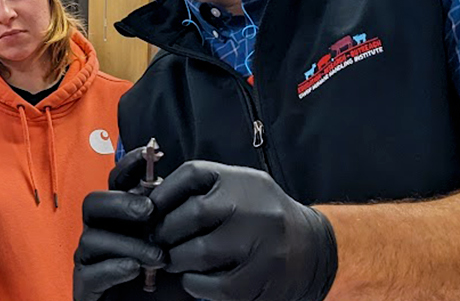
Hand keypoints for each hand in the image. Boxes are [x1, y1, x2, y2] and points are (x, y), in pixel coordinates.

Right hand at [74, 147, 170, 300]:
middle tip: (149, 211)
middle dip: (120, 203)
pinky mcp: (84, 286)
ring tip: (158, 258)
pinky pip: (89, 271)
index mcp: (121, 217)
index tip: (154, 153)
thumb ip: (176, 221)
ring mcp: (89, 258)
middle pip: (93, 202)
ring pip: (92, 237)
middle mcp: (101, 232)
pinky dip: (113, 268)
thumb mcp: (178, 247)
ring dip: (128, 244)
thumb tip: (185, 191)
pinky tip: (135, 270)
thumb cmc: (165, 282)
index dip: (131, 164)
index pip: (118, 182)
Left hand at [150, 161, 336, 300]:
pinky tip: (193, 278)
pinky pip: (214, 285)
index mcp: (244, 181)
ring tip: (172, 259)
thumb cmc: (262, 216)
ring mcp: (261, 244)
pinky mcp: (261, 278)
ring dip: (176, 258)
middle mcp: (255, 208)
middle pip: (192, 213)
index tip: (148, 208)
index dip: (162, 192)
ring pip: (199, 251)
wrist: (312, 248)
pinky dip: (194, 283)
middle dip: (164, 230)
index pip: (192, 174)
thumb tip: (147, 199)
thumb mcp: (240, 189)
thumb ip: (202, 189)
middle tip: (156, 240)